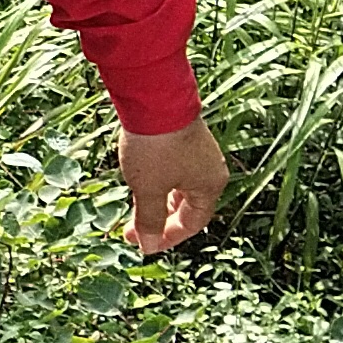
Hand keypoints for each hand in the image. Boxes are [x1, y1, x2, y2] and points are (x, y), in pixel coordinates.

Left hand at [121, 119, 228, 253]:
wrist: (153, 96)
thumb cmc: (155, 145)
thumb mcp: (148, 189)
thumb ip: (149, 220)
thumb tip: (148, 245)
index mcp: (210, 185)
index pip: (193, 223)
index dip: (168, 238)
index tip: (143, 244)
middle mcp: (210, 169)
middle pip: (187, 206)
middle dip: (159, 221)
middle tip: (132, 230)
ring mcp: (198, 151)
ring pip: (178, 188)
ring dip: (157, 202)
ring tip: (133, 209)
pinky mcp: (183, 137)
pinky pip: (174, 170)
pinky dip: (158, 182)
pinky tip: (139, 182)